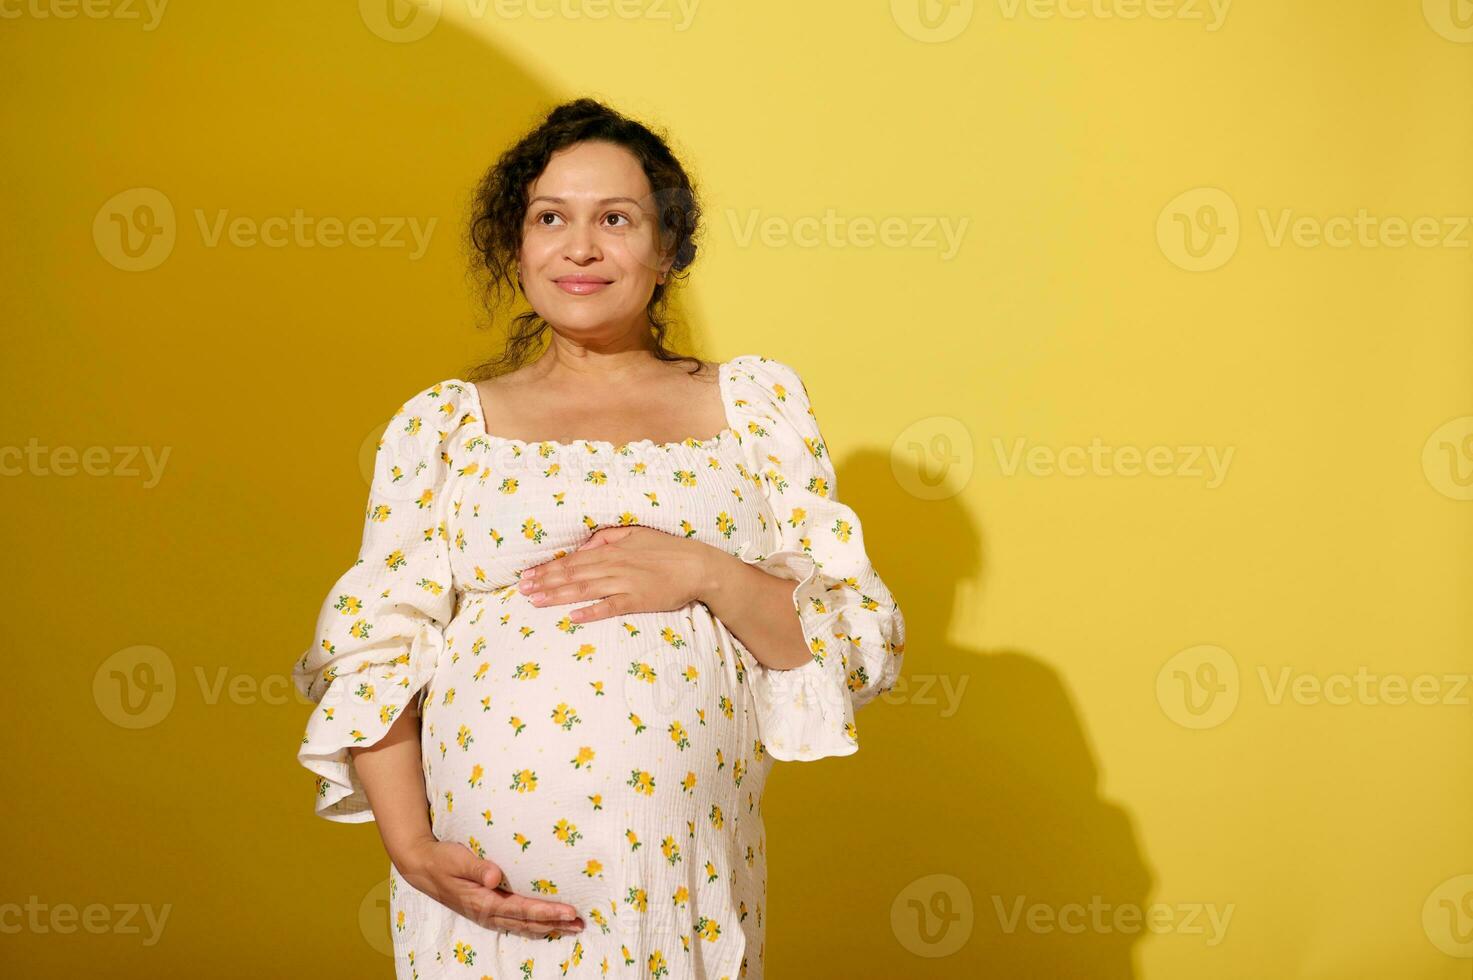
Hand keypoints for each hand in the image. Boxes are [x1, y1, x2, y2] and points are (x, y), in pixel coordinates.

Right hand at [394, 838, 583, 938]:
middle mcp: (488, 913)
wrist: (424, 867)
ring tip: (572, 926)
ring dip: (549, 927)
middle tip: (580, 922)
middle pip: (528, 922)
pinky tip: (549, 924)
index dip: (546, 911)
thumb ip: (477, 868)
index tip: (568, 911)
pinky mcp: (489, 910)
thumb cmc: (443, 860)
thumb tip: (496, 876)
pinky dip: (536, 925)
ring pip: (524, 926)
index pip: (522, 909)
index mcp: (483, 902)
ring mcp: (489, 914)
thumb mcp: (457, 860)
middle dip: (555, 923)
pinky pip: (517, 922)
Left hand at [517, 525, 718, 623]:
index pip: (572, 559)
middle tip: (521, 589)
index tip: (527, 574)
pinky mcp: (637, 600)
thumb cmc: (667, 549)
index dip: (547, 567)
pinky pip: (610, 607)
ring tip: (535, 601)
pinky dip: (591, 612)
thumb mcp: (635, 534)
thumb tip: (584, 545)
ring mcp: (625, 583)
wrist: (697, 566)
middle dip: (544, 582)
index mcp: (611, 549)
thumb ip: (608, 537)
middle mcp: (614, 565)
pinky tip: (573, 618)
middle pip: (572, 574)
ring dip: (557, 595)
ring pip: (584, 589)